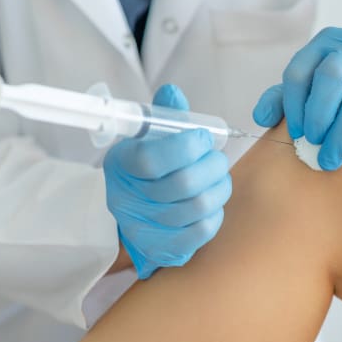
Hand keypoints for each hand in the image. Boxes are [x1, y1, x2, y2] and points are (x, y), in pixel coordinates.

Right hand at [103, 85, 231, 278]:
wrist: (135, 215)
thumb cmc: (148, 170)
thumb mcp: (149, 138)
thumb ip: (165, 116)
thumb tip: (173, 93)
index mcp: (121, 165)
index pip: (153, 159)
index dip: (187, 145)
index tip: (203, 137)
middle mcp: (128, 200)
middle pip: (185, 183)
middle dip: (213, 165)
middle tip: (216, 158)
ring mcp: (145, 228)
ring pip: (201, 205)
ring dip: (220, 186)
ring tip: (217, 177)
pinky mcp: (165, 249)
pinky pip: (205, 229)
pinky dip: (216, 211)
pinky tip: (211, 200)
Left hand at [253, 27, 341, 170]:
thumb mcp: (318, 81)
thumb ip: (287, 96)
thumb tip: (261, 116)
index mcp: (326, 43)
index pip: (300, 70)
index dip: (293, 105)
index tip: (295, 133)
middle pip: (331, 77)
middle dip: (318, 116)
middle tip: (312, 145)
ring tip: (333, 159)